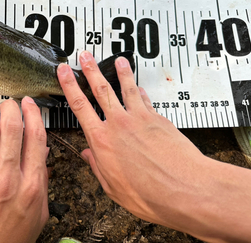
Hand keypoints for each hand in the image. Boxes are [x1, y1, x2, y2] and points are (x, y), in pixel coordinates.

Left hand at [0, 98, 48, 242]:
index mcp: (30, 186)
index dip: (33, 114)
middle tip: (7, 104)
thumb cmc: (7, 241)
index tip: (28, 104)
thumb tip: (43, 157)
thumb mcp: (36, 217)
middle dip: (11, 108)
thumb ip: (42, 185)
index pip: (35, 137)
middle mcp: (7, 180)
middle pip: (12, 128)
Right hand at [57, 51, 250, 242]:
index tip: (64, 71)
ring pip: (126, 89)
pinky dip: (140, 91)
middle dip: (91, 70)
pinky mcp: (158, 120)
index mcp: (102, 141)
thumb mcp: (113, 187)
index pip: (79, 106)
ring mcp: (140, 119)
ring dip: (120, 72)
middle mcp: (118, 125)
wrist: (185, 189)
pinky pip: (145, 100)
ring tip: (118, 60)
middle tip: (85, 55)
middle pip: (101, 90)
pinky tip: (139, 86)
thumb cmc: (150, 194)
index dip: (70, 85)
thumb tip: (88, 156)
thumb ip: (98, 167)